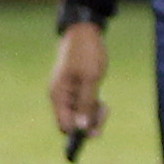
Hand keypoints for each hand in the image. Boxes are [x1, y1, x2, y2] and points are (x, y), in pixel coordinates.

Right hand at [48, 21, 107, 146]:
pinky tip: (101, 98)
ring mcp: (65, 93)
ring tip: (105, 104)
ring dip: (92, 114)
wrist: (83, 31)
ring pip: (78, 114)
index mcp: (58, 96)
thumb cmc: (86, 53)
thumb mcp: (91, 79)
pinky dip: (91, 105)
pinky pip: (80, 105)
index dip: (80, 132)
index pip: (65, 126)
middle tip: (105, 111)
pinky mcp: (73, 88)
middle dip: (89, 122)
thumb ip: (86, 104)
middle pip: (71, 122)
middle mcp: (59, 97)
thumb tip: (83, 128)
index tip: (97, 130)